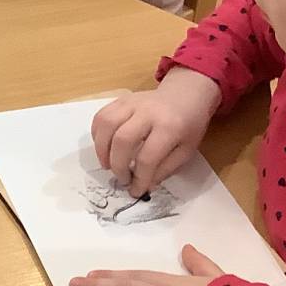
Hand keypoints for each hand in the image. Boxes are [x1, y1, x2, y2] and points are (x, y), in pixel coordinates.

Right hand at [90, 68, 219, 195]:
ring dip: (102, 150)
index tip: (136, 190)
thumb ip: (166, 169)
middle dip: (118, 166)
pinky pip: (101, 117)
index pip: (148, 157)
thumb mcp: (186, 150)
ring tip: (107, 165)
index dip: (140, 178)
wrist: (185, 95)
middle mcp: (148, 112)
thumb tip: (145, 185)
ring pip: (106, 125)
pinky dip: (97, 135)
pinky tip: (104, 148)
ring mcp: (132, 103)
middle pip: (122, 140)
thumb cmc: (188, 125)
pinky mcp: (121, 100)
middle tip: (122, 179)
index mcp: (170, 127)